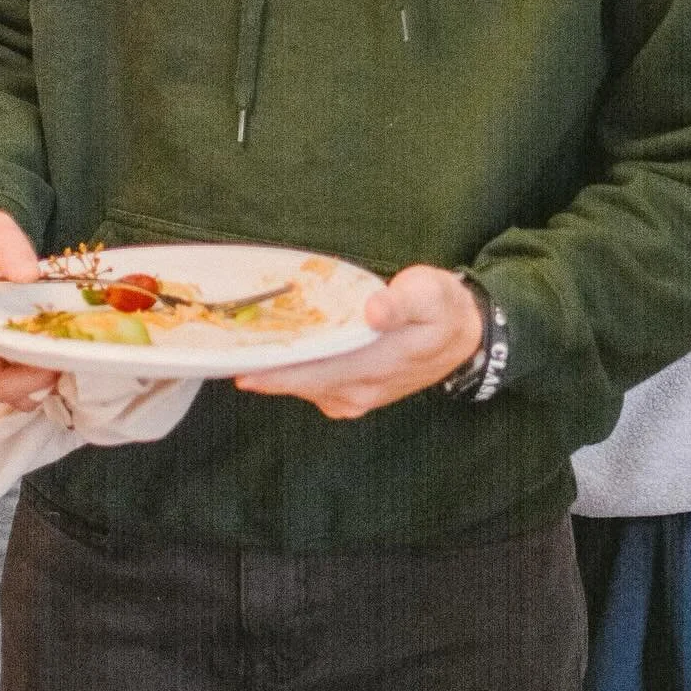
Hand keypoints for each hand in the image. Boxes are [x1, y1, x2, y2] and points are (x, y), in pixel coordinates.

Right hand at [0, 210, 63, 409]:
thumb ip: (7, 246)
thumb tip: (28, 274)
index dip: (19, 372)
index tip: (53, 361)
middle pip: (0, 385)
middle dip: (38, 380)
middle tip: (74, 361)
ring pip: (11, 389)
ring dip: (43, 382)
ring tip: (74, 362)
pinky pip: (18, 380)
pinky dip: (41, 377)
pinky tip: (67, 362)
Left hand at [236, 265, 483, 417]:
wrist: (466, 337)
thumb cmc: (443, 309)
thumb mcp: (431, 293)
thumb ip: (403, 301)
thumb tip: (375, 309)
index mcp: (376, 365)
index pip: (316, 372)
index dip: (277, 371)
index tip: (239, 366)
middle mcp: (360, 390)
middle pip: (301, 383)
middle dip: (264, 369)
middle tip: (225, 352)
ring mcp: (355, 397)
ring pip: (304, 387)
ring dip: (276, 371)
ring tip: (245, 348)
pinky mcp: (353, 394)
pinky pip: (313, 387)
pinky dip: (293, 373)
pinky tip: (279, 354)